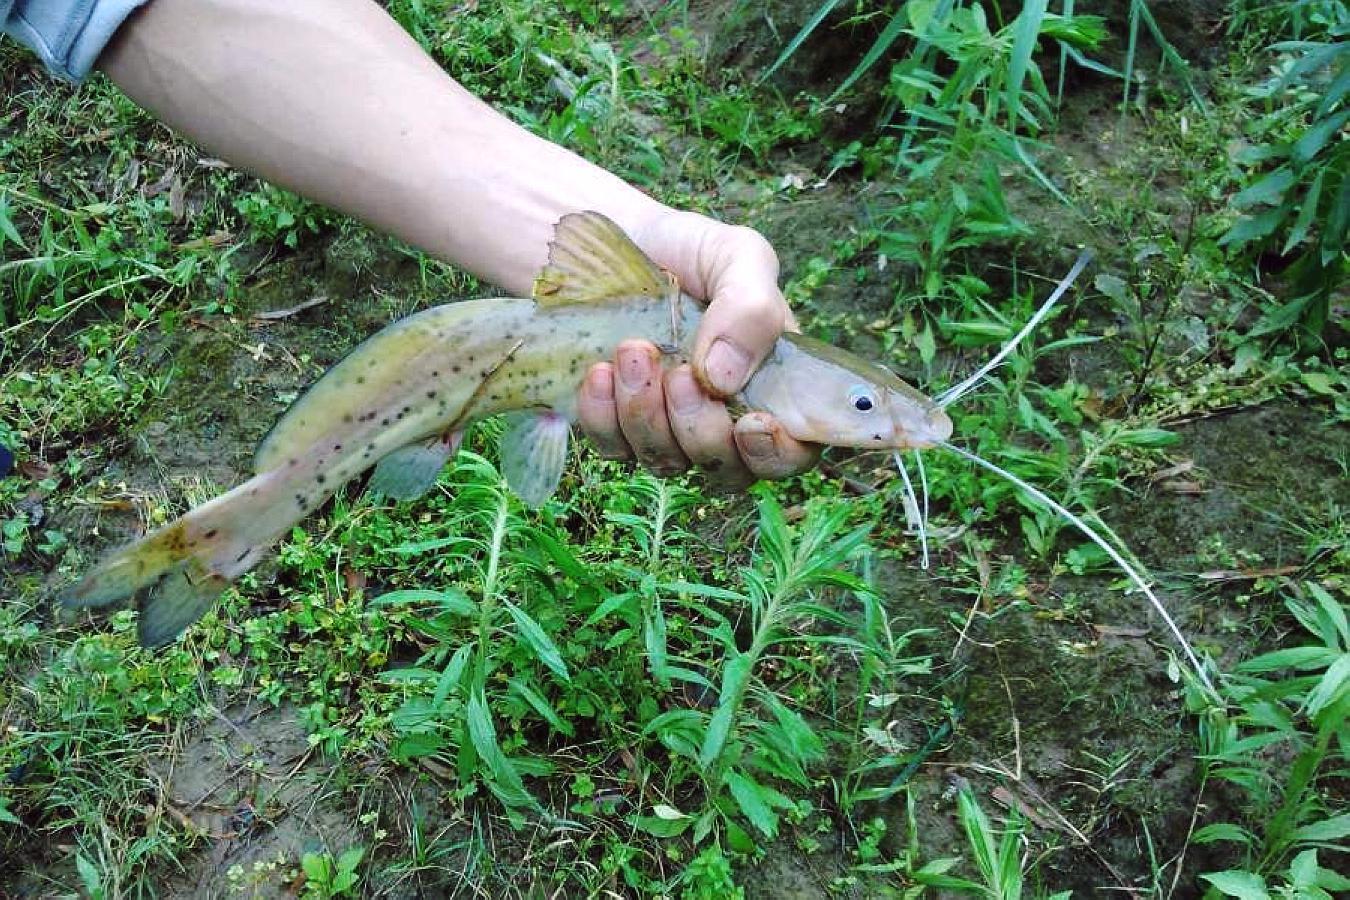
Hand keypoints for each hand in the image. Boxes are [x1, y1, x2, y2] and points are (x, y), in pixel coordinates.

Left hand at [576, 210, 819, 487]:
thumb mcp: (736, 256)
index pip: (792, 452)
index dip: (777, 454)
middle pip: (727, 471)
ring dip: (647, 415)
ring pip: (666, 463)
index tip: (751, 423)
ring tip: (633, 351)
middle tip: (680, 372)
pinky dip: (604, 415)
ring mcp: (668, 429)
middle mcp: (723, 418)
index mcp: (772, 386)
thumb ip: (753, 308)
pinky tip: (600, 371)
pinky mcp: (616, 427)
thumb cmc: (688, 250)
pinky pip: (613, 448)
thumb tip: (725, 379)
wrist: (612, 241)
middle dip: (701, 429)